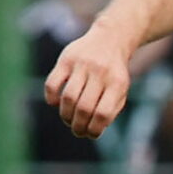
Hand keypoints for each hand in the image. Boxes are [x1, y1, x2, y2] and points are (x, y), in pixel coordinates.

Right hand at [45, 22, 136, 140]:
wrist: (111, 38)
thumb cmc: (114, 72)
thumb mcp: (121, 89)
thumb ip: (111, 109)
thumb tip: (95, 129)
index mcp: (117, 84)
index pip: (103, 114)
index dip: (94, 129)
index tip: (90, 134)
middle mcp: (100, 74)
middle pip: (84, 108)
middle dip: (78, 126)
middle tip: (76, 131)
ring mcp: (82, 65)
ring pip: (68, 97)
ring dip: (65, 115)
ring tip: (67, 120)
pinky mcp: (66, 59)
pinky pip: (53, 82)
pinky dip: (51, 97)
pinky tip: (54, 103)